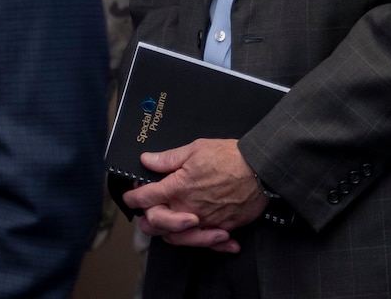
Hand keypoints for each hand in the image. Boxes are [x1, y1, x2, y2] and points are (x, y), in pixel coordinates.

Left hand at [123, 139, 269, 251]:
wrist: (260, 169)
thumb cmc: (230, 157)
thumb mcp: (196, 149)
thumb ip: (168, 158)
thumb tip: (147, 160)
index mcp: (177, 187)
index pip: (145, 198)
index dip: (132, 197)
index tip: (130, 196)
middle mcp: (187, 208)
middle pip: (155, 224)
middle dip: (146, 219)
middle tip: (146, 213)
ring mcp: (204, 221)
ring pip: (176, 237)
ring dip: (168, 233)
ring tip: (169, 225)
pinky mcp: (221, 227)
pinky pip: (206, 242)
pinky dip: (204, 242)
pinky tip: (204, 237)